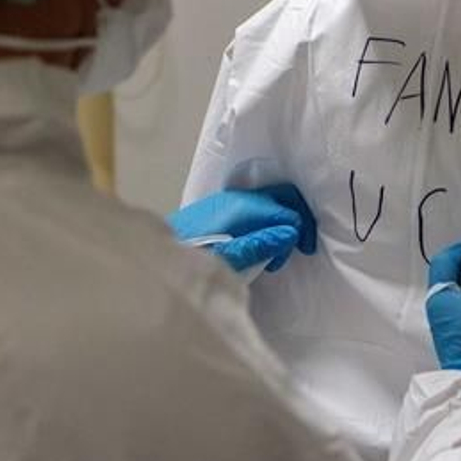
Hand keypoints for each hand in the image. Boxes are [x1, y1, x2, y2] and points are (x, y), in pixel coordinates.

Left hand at [168, 184, 317, 273]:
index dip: (301, 226)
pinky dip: (265, 226)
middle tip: (297, 250)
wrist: (154, 263)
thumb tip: (290, 231)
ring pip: (266, 204)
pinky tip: (259, 248)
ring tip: (275, 257)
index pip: (285, 206)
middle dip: (294, 220)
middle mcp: (234, 198)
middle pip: (278, 198)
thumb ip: (259, 244)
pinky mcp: (218, 213)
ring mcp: (225, 203)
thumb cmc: (193, 262)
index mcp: (240, 207)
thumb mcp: (229, 260)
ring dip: (279, 226)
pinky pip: (254, 211)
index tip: (306, 249)